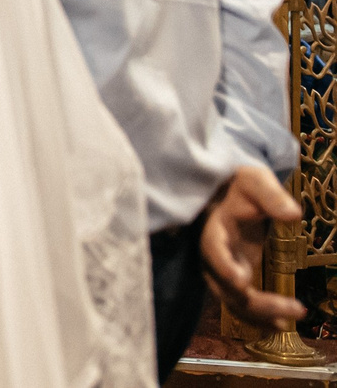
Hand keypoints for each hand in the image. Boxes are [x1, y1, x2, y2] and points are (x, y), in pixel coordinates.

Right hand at [203, 163, 307, 327]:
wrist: (225, 190)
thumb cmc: (239, 184)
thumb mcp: (254, 181)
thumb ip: (271, 196)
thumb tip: (294, 214)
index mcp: (213, 227)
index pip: (213, 249)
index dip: (224, 266)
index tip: (242, 281)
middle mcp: (212, 253)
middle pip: (224, 284)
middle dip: (255, 301)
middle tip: (293, 309)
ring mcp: (221, 267)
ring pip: (231, 299)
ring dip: (259, 314)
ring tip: (291, 320)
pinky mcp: (233, 275)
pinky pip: (240, 302)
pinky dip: (257, 316)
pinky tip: (280, 325)